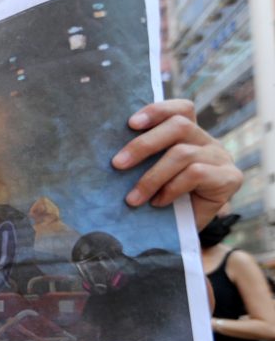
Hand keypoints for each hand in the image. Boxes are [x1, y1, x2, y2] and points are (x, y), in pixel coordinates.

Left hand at [112, 100, 241, 229]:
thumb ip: (141, 159)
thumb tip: (111, 154)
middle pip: (179, 126)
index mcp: (189, 134)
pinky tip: (159, 202)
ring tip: (133, 199)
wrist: (185, 230)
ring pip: (183, 154)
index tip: (130, 123)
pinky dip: (171, 188)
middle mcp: (207, 141)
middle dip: (143, 144)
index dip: (157, 110)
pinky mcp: (229, 178)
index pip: (181, 109)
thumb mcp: (150, 173)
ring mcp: (220, 158)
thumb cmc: (162, 199)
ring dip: (151, 177)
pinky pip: (195, 174)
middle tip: (117, 164)